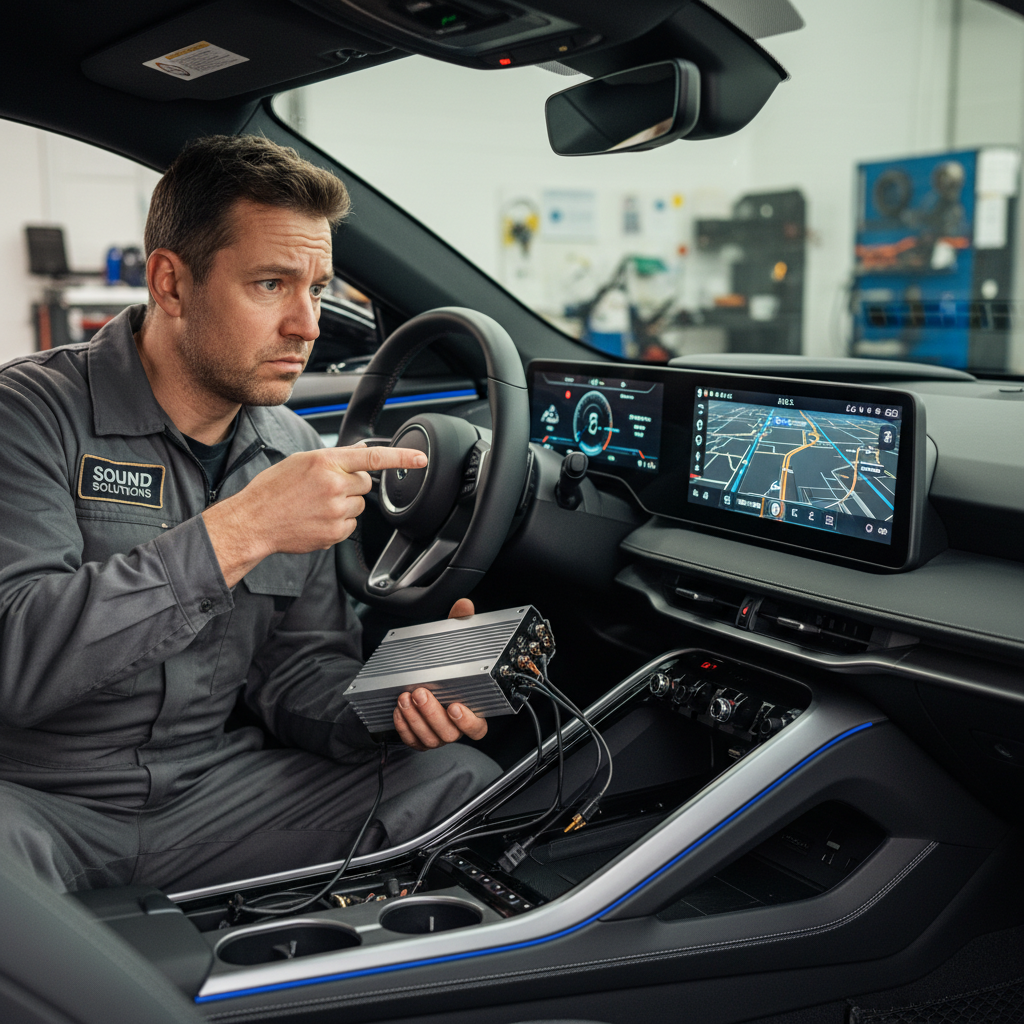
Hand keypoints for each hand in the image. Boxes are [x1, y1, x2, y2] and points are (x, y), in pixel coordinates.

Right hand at [203, 443, 426, 586]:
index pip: (372, 457)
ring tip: (316, 506)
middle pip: (366, 483)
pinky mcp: (335, 533)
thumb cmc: (272, 490)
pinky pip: (350, 526)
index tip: (421, 459)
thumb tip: (359, 454)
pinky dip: (338, 523)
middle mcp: (333, 485)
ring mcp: (336, 511)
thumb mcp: (300, 462)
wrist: (253, 522)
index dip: (401, 457)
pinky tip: (316, 520)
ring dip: (345, 504)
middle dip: (352, 484)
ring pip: (358, 505)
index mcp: (325, 462)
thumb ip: (333, 458)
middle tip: (327, 489)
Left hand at [393, 599, 488, 750]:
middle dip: (433, 713)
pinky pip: (411, 739)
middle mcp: (455, 727)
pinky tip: (397, 709)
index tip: (456, 706)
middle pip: (449, 732)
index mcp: (472, 710)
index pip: (478, 727)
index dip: (469, 721)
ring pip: (429, 737)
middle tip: (421, 692)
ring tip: (405, 696)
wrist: (418, 683)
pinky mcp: (418, 739)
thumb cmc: (443, 668)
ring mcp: (436, 735)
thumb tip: (464, 606)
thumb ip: (458, 627)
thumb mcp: (451, 645)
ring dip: (415, 718)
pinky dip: (403, 725)